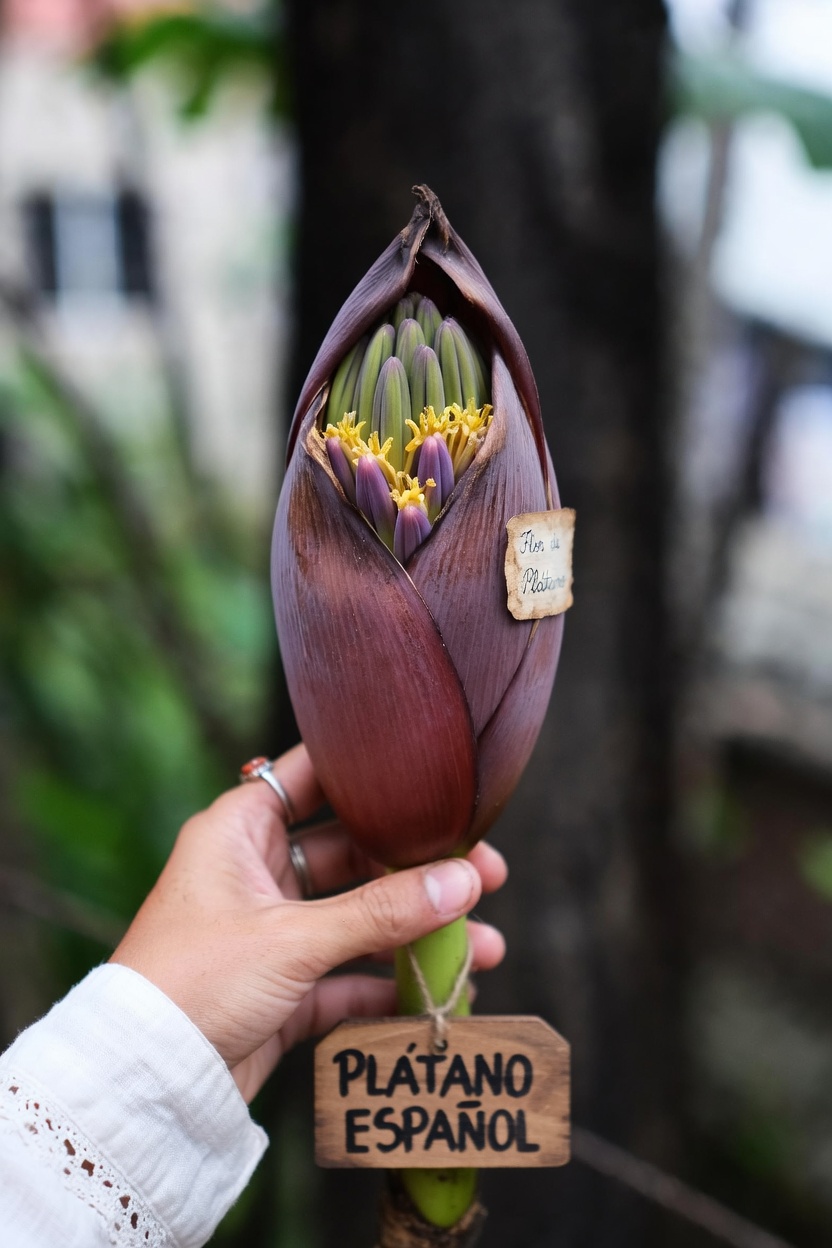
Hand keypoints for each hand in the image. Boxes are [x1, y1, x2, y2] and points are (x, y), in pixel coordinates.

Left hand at [111, 744, 506, 1102]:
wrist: (142, 1086)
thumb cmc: (194, 983)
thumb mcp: (293, 939)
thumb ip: (382, 911)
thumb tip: (464, 880)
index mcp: (238, 831)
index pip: (310, 776)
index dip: (368, 773)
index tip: (429, 775)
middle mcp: (254, 873)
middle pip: (351, 853)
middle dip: (416, 868)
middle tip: (483, 872)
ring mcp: (269, 933)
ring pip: (356, 919)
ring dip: (414, 931)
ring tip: (483, 944)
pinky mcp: (279, 989)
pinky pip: (345, 977)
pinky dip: (387, 985)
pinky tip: (437, 994)